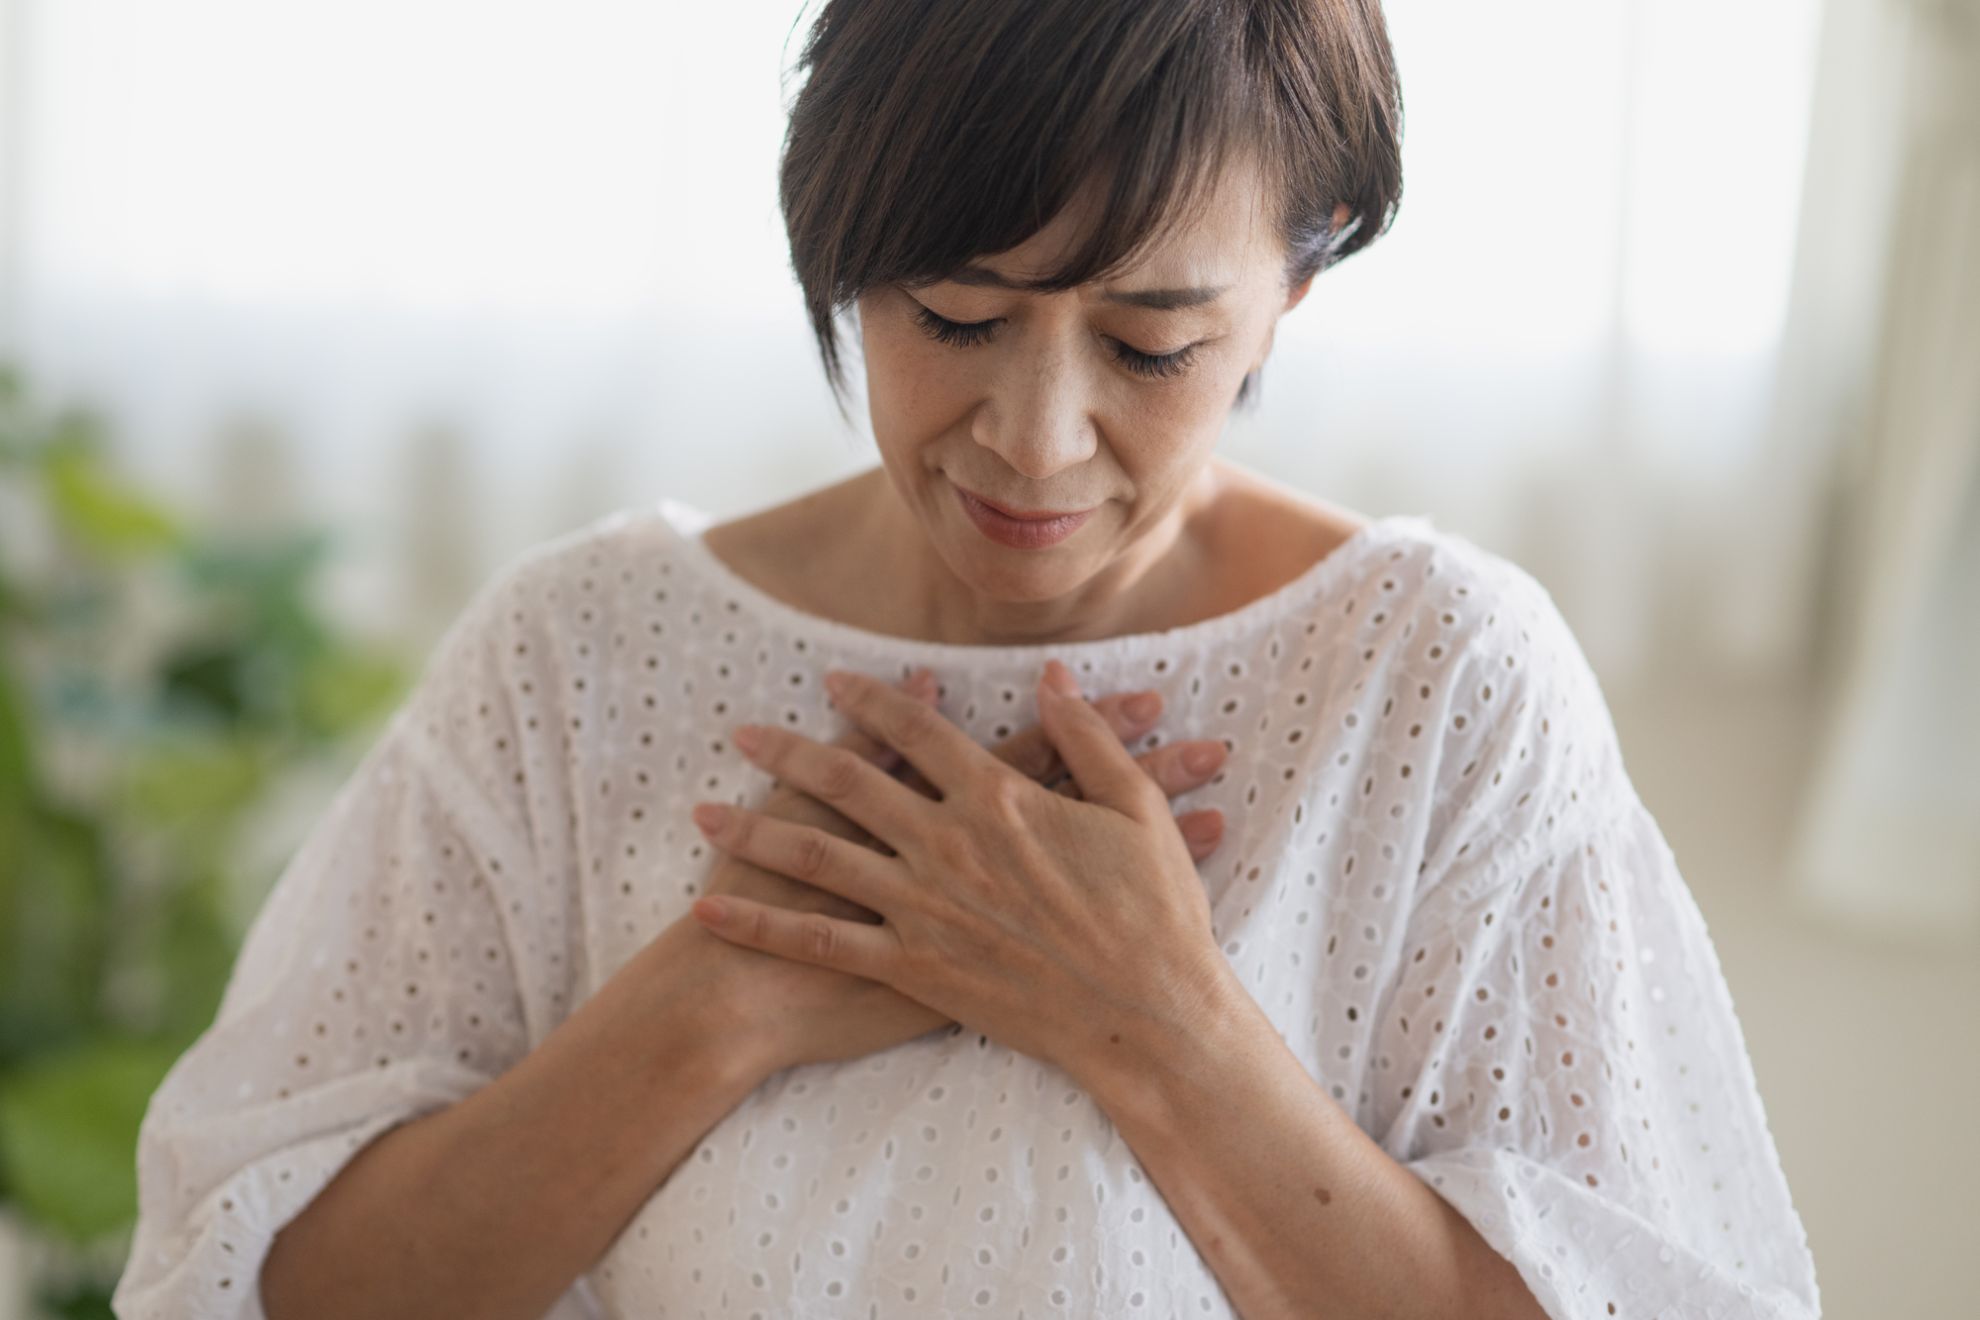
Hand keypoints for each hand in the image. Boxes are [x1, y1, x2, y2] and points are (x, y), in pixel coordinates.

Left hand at [677, 667, 1231, 1080]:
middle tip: (742, 733)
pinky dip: (763, 923)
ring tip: (703, 811)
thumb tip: (1052, 678)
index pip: (916, 732)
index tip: (831, 682)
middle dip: (788, 753)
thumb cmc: (1153, 913)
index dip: (870, 700)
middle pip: (847, 783)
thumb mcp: (1136, 809)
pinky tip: (714, 909)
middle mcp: (946, 845)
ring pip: (818, 856)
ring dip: (755, 829)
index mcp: (998, 799)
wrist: (1146, 1016)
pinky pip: (821, 941)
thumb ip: (1087, 737)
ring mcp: (923, 908)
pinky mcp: (912, 968)